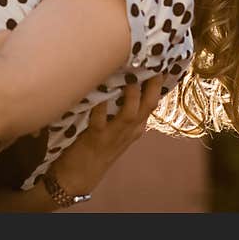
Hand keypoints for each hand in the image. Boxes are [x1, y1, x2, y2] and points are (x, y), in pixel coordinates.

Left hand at [48, 73, 164, 195]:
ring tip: (131, 75)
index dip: (158, 82)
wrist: (78, 178)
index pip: (153, 102)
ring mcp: (114, 135)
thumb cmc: (96, 148)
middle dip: (153, 84)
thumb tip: (123, 78)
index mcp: (135, 127)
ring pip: (130, 113)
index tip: (160, 61)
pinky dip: (101, 107)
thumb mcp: (115, 129)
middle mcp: (130, 130)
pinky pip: (100, 120)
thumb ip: (121, 108)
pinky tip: (100, 94)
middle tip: (154, 62)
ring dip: (132, 94)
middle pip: (148, 105)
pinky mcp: (96, 138)